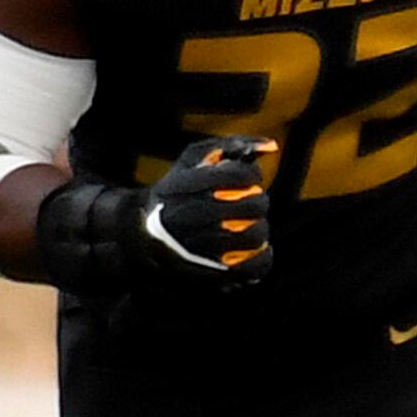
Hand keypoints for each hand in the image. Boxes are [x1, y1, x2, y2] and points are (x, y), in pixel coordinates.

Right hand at [138, 134, 276, 281]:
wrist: (143, 234)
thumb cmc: (178, 190)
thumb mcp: (193, 159)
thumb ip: (232, 145)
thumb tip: (272, 146)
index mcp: (184, 185)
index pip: (240, 175)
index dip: (251, 175)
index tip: (247, 179)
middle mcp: (188, 215)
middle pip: (253, 206)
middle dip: (259, 201)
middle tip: (251, 203)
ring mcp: (197, 245)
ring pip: (255, 236)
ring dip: (261, 228)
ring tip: (250, 225)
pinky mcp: (209, 271)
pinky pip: (253, 266)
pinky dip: (262, 258)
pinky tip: (258, 250)